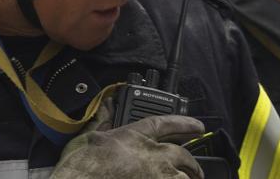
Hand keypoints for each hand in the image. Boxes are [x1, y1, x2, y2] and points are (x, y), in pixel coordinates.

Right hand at [52, 98, 204, 178]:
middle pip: (183, 156)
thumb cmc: (81, 166)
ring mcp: (157, 176)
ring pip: (183, 177)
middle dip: (192, 163)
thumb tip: (106, 106)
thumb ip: (102, 121)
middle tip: (196, 170)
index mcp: (136, 135)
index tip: (198, 126)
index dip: (185, 123)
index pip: (167, 124)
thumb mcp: (88, 136)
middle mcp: (152, 155)